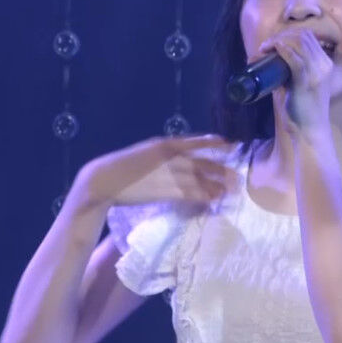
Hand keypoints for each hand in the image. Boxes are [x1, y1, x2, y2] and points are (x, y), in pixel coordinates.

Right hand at [70, 134, 239, 209]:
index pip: (196, 141)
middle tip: (236, 175)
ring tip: (228, 191)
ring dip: (216, 186)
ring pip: (201, 180)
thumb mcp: (144, 153)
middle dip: (221, 169)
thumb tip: (177, 161)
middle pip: (204, 163)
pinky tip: (212, 201)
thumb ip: (161, 156)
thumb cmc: (121, 167)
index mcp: (164, 143)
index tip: (229, 144)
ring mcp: (170, 174)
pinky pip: (192, 194)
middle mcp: (171, 156)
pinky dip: (204, 197)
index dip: (214, 143)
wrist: (105, 179)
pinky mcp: (167, 191)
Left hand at [259, 28, 332, 134]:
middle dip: (281, 36)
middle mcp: (324, 66)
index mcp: (324, 64)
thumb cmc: (299, 110)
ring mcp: (317, 73)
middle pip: (303, 36)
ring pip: (299, 43)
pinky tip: (273, 49)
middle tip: (265, 46)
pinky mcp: (307, 83)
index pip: (308, 37)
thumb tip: (261, 59)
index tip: (271, 43)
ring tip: (264, 49)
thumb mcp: (294, 85)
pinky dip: (283, 50)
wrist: (308, 132)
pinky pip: (296, 59)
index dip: (288, 34)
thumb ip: (283, 72)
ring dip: (279, 41)